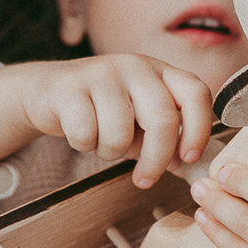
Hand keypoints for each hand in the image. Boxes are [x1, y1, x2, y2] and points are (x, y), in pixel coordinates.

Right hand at [0, 57, 214, 185]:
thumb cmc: (103, 113)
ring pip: (120, 132)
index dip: (199, 128)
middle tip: (144, 181)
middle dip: (156, 159)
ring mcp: (102, 72)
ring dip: (110, 151)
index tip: (189, 158)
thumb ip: (169, 144)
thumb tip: (197, 173)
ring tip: (101, 141)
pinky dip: (83, 145)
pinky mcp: (70, 86)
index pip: (196, 92)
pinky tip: (78, 133)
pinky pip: (86, 133)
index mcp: (161, 72)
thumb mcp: (140, 125)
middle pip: (162, 118)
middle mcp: (135, 66)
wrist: (47, 93)